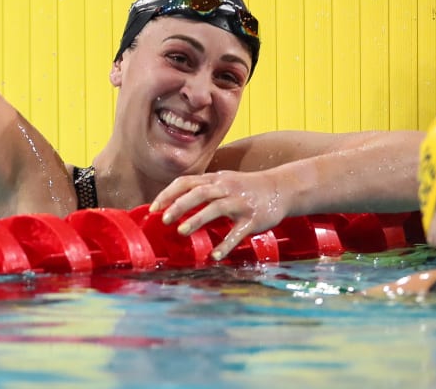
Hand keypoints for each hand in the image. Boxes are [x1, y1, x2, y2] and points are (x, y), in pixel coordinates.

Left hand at [150, 170, 287, 260]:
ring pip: (216, 208)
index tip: (153, 208)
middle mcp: (226, 188)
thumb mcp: (224, 182)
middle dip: (179, 205)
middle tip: (163, 219)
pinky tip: (215, 255)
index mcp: (216, 179)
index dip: (168, 193)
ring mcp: (240, 203)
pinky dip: (226, 244)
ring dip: (198, 219)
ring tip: (182, 231)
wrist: (282, 188)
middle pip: (199, 192)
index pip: (186, 182)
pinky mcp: (253, 219)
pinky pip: (238, 232)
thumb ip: (203, 189)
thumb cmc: (246, 188)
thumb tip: (174, 204)